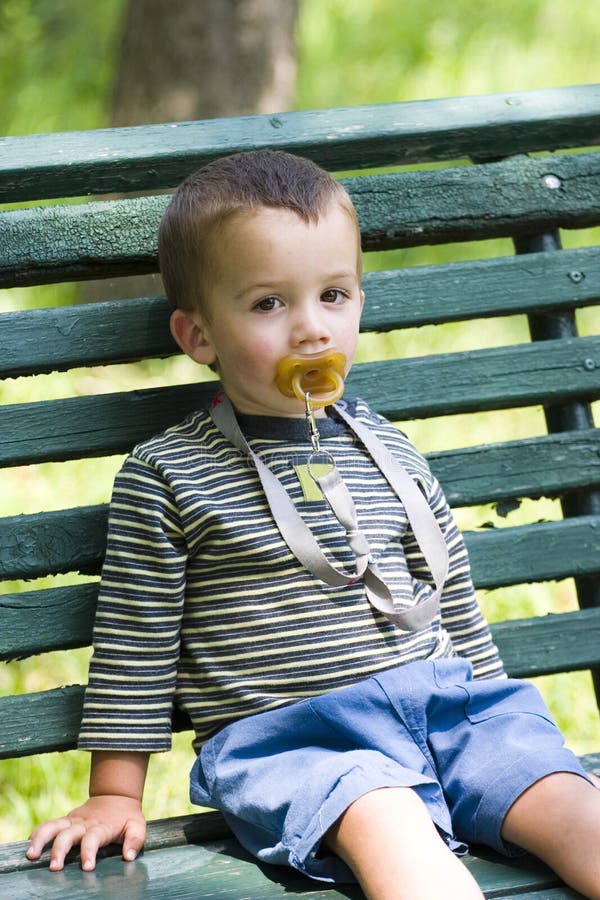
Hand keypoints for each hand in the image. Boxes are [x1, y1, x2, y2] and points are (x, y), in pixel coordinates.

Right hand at [26, 794, 146, 871]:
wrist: (116, 795)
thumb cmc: (127, 816)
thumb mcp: (137, 826)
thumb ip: (135, 840)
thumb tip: (129, 857)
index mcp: (101, 826)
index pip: (93, 838)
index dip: (89, 852)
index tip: (87, 867)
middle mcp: (84, 823)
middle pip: (68, 834)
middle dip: (60, 850)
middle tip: (54, 868)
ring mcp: (72, 820)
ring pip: (53, 827)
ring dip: (41, 839)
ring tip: (31, 855)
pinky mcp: (65, 820)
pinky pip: (48, 824)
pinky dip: (37, 833)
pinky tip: (28, 845)